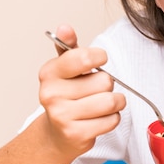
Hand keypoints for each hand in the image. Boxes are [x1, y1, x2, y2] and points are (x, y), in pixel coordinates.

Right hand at [37, 25, 126, 159]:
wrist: (56, 133)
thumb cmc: (67, 95)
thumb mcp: (66, 68)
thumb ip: (68, 46)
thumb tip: (64, 28)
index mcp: (49, 73)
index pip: (84, 58)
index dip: (99, 57)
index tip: (99, 60)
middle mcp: (51, 95)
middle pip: (105, 81)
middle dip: (107, 85)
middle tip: (96, 90)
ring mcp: (62, 116)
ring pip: (111, 101)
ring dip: (115, 102)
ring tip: (102, 103)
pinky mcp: (76, 135)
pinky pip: (112, 120)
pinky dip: (112, 119)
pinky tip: (99, 119)